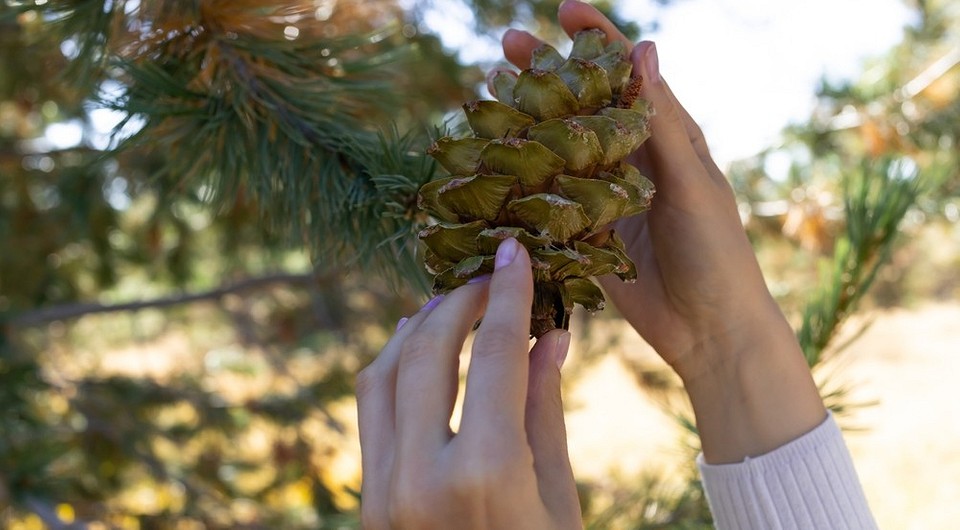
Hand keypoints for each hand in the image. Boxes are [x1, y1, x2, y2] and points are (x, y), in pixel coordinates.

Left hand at [356, 238, 581, 529]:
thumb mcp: (558, 497)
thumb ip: (544, 409)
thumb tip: (550, 335)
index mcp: (485, 473)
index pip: (496, 356)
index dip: (509, 296)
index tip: (514, 253)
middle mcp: (420, 477)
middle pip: (427, 354)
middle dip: (459, 303)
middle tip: (488, 280)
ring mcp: (382, 491)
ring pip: (381, 377)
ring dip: (416, 330)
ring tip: (448, 305)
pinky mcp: (367, 501)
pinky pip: (370, 416)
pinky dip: (392, 371)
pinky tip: (415, 351)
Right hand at [497, 1, 825, 462]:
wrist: (710, 329)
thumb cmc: (715, 252)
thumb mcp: (690, 184)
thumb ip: (662, 124)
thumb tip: (643, 48)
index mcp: (665, 135)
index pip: (626, 72)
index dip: (596, 38)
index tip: (564, 9)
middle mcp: (632, 157)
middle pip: (582, 102)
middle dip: (547, 71)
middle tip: (507, 45)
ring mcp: (605, 195)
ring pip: (558, 146)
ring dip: (526, 121)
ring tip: (487, 95)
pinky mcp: (586, 232)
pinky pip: (550, 198)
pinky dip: (522, 179)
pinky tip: (491, 165)